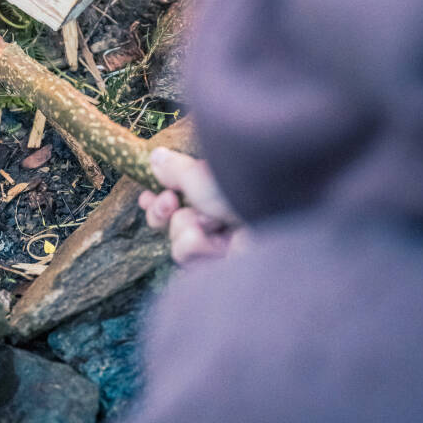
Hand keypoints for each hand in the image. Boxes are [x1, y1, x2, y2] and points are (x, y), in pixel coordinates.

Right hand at [138, 147, 237, 265]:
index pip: (183, 198)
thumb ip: (175, 169)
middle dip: (162, 210)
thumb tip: (156, 156)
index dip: (159, 199)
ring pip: (176, 238)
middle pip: (172, 221)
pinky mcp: (220, 267)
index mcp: (222, 192)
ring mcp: (221, 244)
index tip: (145, 196)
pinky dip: (196, 245)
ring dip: (186, 226)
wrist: (276, 223)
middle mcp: (221, 218)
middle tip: (168, 202)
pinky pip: (187, 256)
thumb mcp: (202, 173)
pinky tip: (217, 242)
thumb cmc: (244, 190)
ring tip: (210, 222)